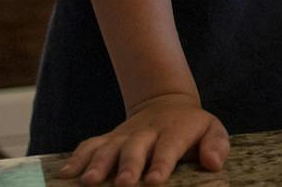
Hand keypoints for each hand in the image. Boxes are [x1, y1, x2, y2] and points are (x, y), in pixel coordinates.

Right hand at [56, 92, 228, 185]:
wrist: (166, 103)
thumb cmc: (192, 128)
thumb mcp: (212, 130)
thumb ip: (216, 145)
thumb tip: (213, 162)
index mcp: (174, 133)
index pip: (167, 149)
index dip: (160, 164)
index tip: (154, 181)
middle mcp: (146, 134)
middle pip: (134, 149)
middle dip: (127, 167)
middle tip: (123, 184)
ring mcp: (124, 136)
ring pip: (108, 148)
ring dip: (97, 165)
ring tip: (89, 182)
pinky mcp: (108, 139)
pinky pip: (89, 146)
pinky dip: (77, 159)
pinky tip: (66, 174)